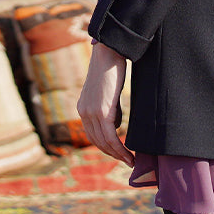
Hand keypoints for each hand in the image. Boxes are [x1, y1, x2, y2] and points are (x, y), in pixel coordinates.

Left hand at [77, 42, 133, 165]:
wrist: (109, 52)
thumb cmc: (111, 68)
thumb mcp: (107, 92)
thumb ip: (109, 109)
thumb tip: (116, 125)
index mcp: (83, 108)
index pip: (92, 134)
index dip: (105, 147)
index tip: (118, 153)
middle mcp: (84, 112)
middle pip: (97, 141)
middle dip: (112, 154)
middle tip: (127, 161)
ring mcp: (92, 112)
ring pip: (104, 142)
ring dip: (117, 155)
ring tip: (130, 161)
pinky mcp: (102, 111)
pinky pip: (111, 137)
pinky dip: (120, 149)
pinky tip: (129, 154)